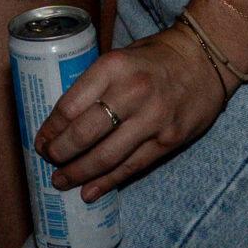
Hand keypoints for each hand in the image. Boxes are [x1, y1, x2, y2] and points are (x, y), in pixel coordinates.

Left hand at [36, 30, 228, 196]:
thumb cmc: (156, 57)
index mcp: (113, 67)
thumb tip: (63, 117)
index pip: (70, 105)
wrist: (206, 60)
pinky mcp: (169, 140)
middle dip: (60, 153)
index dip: (50, 128)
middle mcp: (132, 92)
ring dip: (79, 173)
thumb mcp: (121, 57)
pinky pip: (132, 166)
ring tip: (61, 181)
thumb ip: (97, 83)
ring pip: (106, 156)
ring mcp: (152, 119)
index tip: (41, 139)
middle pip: (84, 134)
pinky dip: (108, 182)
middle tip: (49, 160)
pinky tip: (90, 191)